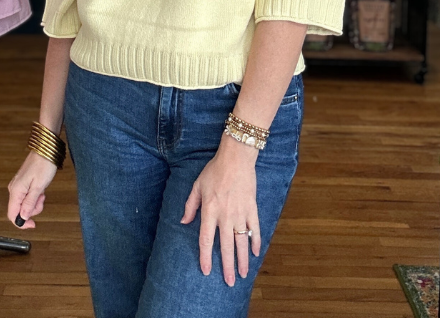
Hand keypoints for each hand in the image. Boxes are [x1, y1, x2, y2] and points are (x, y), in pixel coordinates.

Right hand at [7, 151, 57, 229]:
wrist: (46, 149)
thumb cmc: (43, 164)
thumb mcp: (39, 187)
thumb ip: (29, 203)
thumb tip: (22, 217)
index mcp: (16, 191)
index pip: (12, 215)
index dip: (22, 223)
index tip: (33, 224)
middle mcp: (14, 189)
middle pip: (19, 210)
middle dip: (32, 210)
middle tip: (42, 200)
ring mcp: (18, 185)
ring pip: (24, 204)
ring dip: (35, 203)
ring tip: (42, 192)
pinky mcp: (23, 182)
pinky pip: (27, 196)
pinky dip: (35, 196)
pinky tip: (41, 189)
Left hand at [180, 135, 260, 285]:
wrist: (236, 157)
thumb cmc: (214, 170)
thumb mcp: (197, 186)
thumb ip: (190, 205)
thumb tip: (183, 222)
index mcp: (209, 210)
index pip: (206, 240)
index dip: (206, 257)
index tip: (206, 271)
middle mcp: (225, 215)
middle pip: (226, 246)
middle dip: (227, 266)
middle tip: (230, 282)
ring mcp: (240, 213)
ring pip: (242, 242)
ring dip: (243, 259)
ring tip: (243, 274)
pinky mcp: (252, 208)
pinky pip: (255, 229)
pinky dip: (256, 241)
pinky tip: (256, 253)